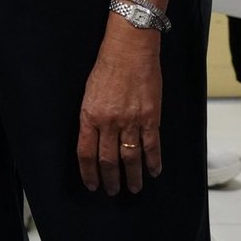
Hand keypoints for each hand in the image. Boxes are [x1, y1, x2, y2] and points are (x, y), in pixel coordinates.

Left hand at [77, 25, 162, 195]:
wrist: (129, 50)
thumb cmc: (107, 66)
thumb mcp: (89, 92)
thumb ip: (92, 116)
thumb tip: (95, 138)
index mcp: (89, 115)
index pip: (86, 153)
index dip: (89, 172)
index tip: (92, 184)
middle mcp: (109, 122)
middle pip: (108, 160)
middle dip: (110, 179)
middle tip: (112, 191)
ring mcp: (130, 121)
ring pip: (131, 158)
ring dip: (133, 176)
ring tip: (134, 188)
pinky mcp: (150, 117)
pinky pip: (152, 146)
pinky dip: (153, 162)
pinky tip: (154, 171)